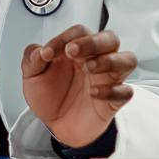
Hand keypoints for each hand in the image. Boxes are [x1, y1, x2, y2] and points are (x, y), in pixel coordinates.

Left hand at [21, 25, 136, 148]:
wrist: (56, 126)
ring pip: (127, 60)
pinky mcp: (113, 101)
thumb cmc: (51, 96)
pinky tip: (94, 93)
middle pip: (110, 38)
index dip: (64, 38)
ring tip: (89, 68)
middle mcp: (96, 60)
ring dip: (109, 60)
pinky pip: (125, 92)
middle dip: (92, 42)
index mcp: (78, 50)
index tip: (47, 52)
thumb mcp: (33, 76)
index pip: (80, 32)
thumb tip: (38, 50)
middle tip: (72, 51)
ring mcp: (108, 80)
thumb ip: (31, 60)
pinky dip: (113, 91)